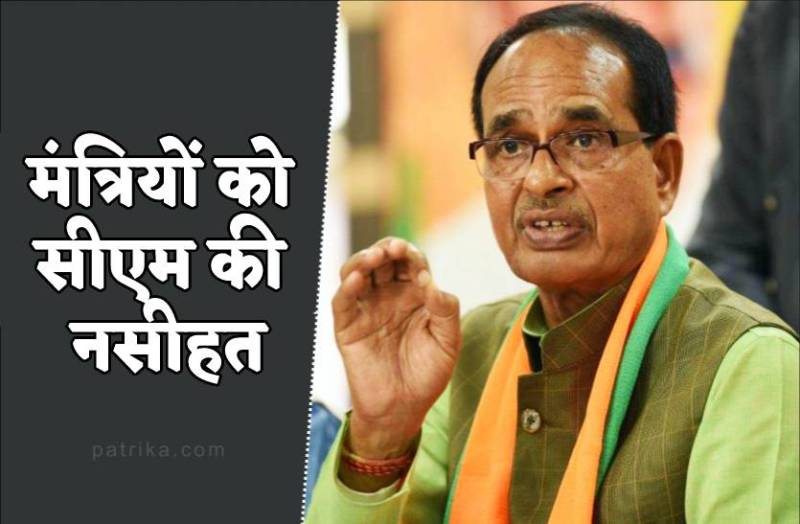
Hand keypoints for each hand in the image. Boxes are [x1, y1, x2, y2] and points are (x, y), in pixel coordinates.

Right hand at [332, 237, 460, 458]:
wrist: (404, 409)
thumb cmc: (428, 374)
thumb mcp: (448, 342)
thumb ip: (446, 310)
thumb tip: (430, 281)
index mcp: (415, 294)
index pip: (411, 263)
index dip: (411, 254)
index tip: (414, 256)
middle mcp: (388, 295)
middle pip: (382, 260)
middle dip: (387, 249)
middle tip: (393, 249)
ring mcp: (366, 309)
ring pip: (357, 272)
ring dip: (363, 259)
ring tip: (374, 258)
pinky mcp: (347, 327)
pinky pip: (343, 301)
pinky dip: (347, 287)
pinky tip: (357, 279)